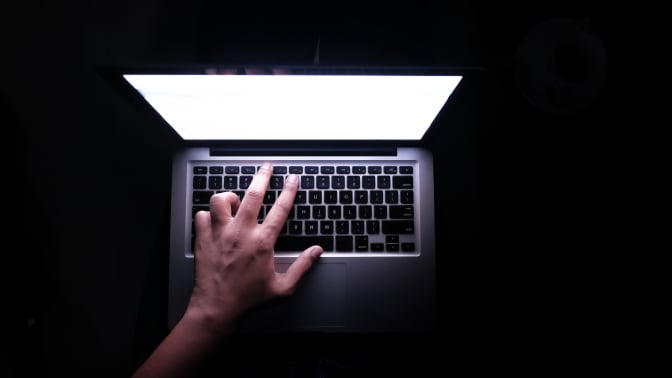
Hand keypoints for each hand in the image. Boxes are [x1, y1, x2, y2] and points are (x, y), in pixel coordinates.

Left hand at [186, 162, 322, 331]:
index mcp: (262, 242)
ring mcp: (219, 234)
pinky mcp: (203, 239)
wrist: (216, 308)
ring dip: (229, 197)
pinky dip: (208, 215)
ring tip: (235, 202)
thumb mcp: (282, 287)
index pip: (280, 209)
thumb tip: (317, 251)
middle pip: (252, 193)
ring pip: (221, 199)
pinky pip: (202, 215)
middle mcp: (241, 233)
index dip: (289, 190)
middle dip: (262, 175)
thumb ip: (302, 267)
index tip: (293, 178)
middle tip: (267, 166)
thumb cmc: (248, 299)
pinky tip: (215, 221)